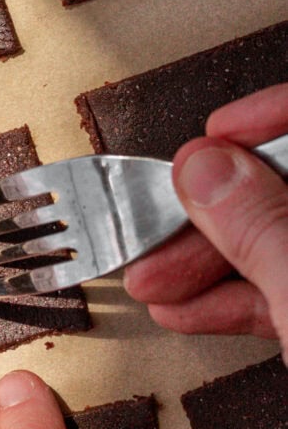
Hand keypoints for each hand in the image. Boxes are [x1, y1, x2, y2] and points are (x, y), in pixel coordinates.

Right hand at [124, 83, 287, 360]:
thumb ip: (257, 227)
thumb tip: (204, 169)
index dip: (260, 121)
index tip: (213, 134)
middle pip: (277, 190)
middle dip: (208, 213)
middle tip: (155, 225)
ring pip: (271, 245)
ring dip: (204, 264)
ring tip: (152, 277)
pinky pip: (278, 293)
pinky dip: (228, 301)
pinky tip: (184, 308)